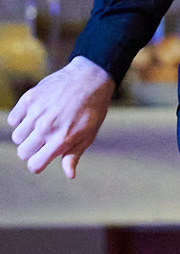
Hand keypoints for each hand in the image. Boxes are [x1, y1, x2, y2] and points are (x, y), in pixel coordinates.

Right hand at [7, 56, 115, 178]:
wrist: (90, 78)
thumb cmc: (92, 110)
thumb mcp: (88, 135)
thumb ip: (73, 155)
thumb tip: (69, 175)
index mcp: (61, 140)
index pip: (34, 164)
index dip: (37, 164)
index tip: (42, 157)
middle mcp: (46, 128)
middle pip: (23, 152)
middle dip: (31, 150)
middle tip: (43, 140)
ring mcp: (36, 112)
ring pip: (17, 136)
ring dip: (26, 134)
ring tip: (40, 126)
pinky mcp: (29, 98)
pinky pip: (13, 119)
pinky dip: (20, 119)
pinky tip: (34, 114)